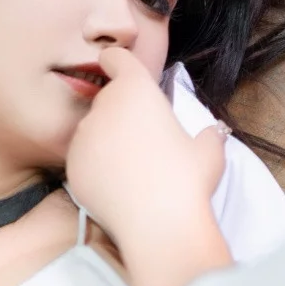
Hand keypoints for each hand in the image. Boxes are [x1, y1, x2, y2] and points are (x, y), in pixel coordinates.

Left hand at [64, 46, 230, 271]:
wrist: (159, 226)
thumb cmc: (188, 179)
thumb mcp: (209, 150)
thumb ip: (207, 134)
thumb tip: (212, 133)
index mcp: (135, 89)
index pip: (116, 59)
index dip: (117, 62)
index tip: (119, 70)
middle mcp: (103, 107)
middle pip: (106, 99)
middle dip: (119, 112)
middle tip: (142, 139)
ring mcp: (83, 139)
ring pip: (91, 131)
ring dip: (106, 141)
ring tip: (130, 168)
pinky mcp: (72, 169)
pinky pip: (83, 160)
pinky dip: (95, 168)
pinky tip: (116, 186)